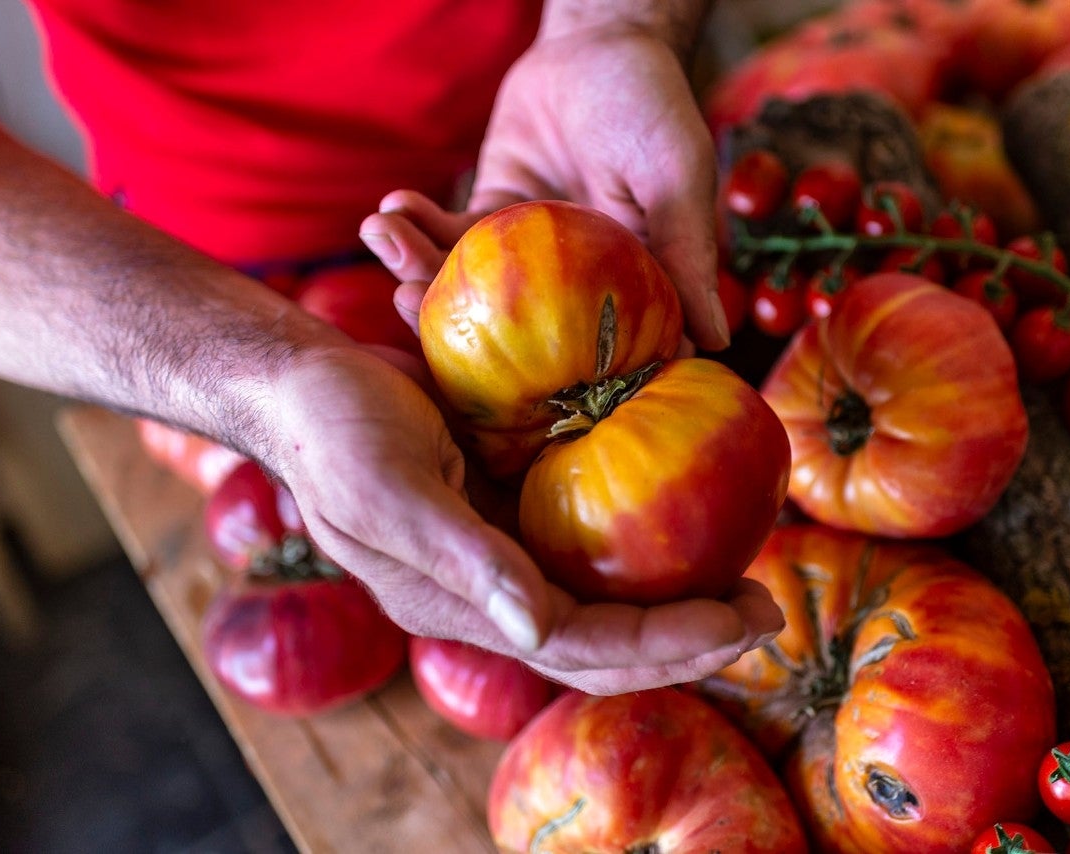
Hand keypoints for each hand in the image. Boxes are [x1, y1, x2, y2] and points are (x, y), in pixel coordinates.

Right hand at [263, 344, 781, 693]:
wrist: (302, 382)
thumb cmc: (334, 431)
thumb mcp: (388, 492)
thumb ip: (463, 560)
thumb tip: (538, 631)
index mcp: (464, 604)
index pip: (581, 647)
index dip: (665, 645)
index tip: (742, 623)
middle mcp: (495, 590)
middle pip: (607, 639)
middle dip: (690, 637)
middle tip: (767, 613)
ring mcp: (507, 549)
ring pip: (607, 595)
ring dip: (679, 594)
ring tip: (749, 576)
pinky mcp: (514, 505)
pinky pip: (593, 535)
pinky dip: (647, 535)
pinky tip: (691, 510)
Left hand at [360, 19, 728, 350]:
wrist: (599, 44)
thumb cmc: (652, 107)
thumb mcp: (676, 178)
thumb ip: (688, 255)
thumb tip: (717, 342)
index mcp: (625, 290)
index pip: (586, 356)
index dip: (537, 376)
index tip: (490, 371)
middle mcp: (573, 286)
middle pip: (508, 333)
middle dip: (450, 324)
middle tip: (404, 301)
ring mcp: (527, 257)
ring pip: (469, 290)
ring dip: (414, 270)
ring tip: (383, 238)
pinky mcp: (491, 218)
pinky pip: (447, 238)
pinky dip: (413, 226)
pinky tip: (390, 208)